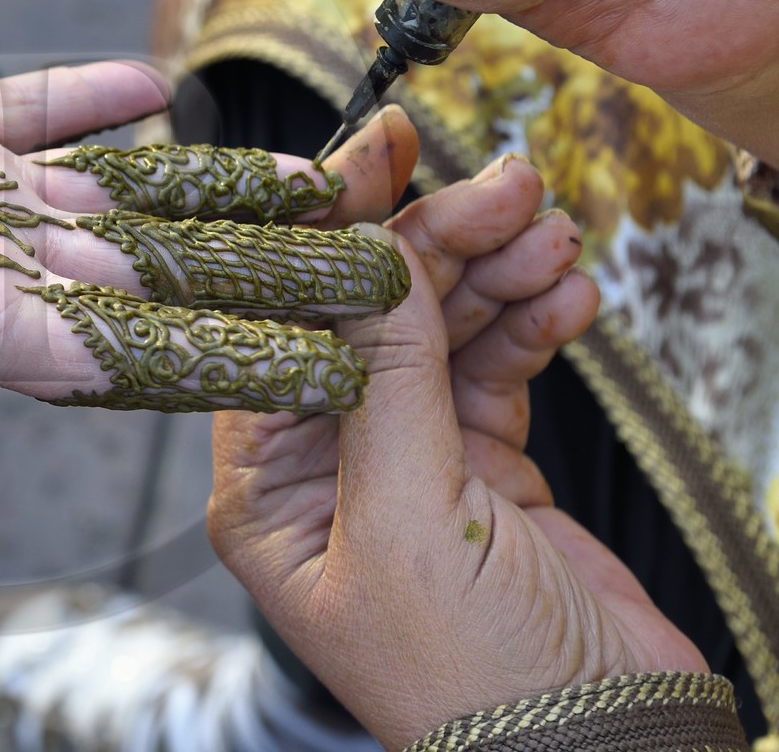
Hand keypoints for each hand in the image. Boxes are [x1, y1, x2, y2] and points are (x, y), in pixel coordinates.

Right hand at [0, 59, 416, 504]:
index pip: (132, 350)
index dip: (242, 358)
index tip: (350, 367)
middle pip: (163, 270)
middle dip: (276, 273)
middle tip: (395, 269)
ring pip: (116, 186)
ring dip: (215, 183)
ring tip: (315, 174)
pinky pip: (23, 108)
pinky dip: (87, 96)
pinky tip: (152, 79)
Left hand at [207, 155, 705, 747]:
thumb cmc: (471, 678)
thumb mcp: (406, 516)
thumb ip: (387, 374)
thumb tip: (369, 245)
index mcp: (262, 486)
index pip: (280, 321)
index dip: (327, 230)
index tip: (375, 151)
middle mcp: (321, 465)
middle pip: (367, 311)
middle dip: (433, 240)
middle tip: (503, 181)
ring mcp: (406, 462)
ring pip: (440, 329)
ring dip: (494, 273)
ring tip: (548, 232)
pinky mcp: (481, 468)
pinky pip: (497, 368)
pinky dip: (532, 325)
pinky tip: (568, 297)